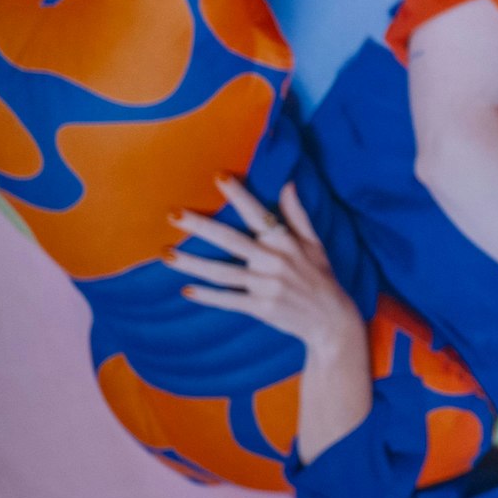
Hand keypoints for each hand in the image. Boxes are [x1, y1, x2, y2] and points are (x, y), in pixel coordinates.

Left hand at [165, 177, 361, 348]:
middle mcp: (275, 262)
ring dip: (192, 263)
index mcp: (287, 243)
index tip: (219, 176)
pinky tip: (186, 290)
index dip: (240, 195)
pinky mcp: (261, 308)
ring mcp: (266, 286)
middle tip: (173, 214)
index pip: (259, 214)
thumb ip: (298, 214)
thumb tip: (287, 184)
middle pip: (231, 240)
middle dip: (201, 226)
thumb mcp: (315, 244)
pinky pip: (229, 300)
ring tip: (165, 254)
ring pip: (222, 273)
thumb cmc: (321, 278)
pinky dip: (208, 296)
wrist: (332, 321)